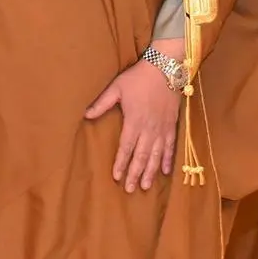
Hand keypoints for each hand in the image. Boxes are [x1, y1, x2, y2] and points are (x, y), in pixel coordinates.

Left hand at [87, 58, 182, 193]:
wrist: (165, 69)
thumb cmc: (138, 78)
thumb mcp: (116, 88)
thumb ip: (101, 103)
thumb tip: (85, 115)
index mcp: (134, 121)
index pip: (126, 147)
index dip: (121, 163)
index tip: (117, 177)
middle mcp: (149, 128)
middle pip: (141, 156)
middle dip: (135, 173)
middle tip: (131, 189)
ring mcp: (162, 128)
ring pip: (156, 155)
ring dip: (150, 171)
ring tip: (145, 186)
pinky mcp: (172, 125)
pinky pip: (170, 146)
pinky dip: (168, 159)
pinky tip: (165, 171)